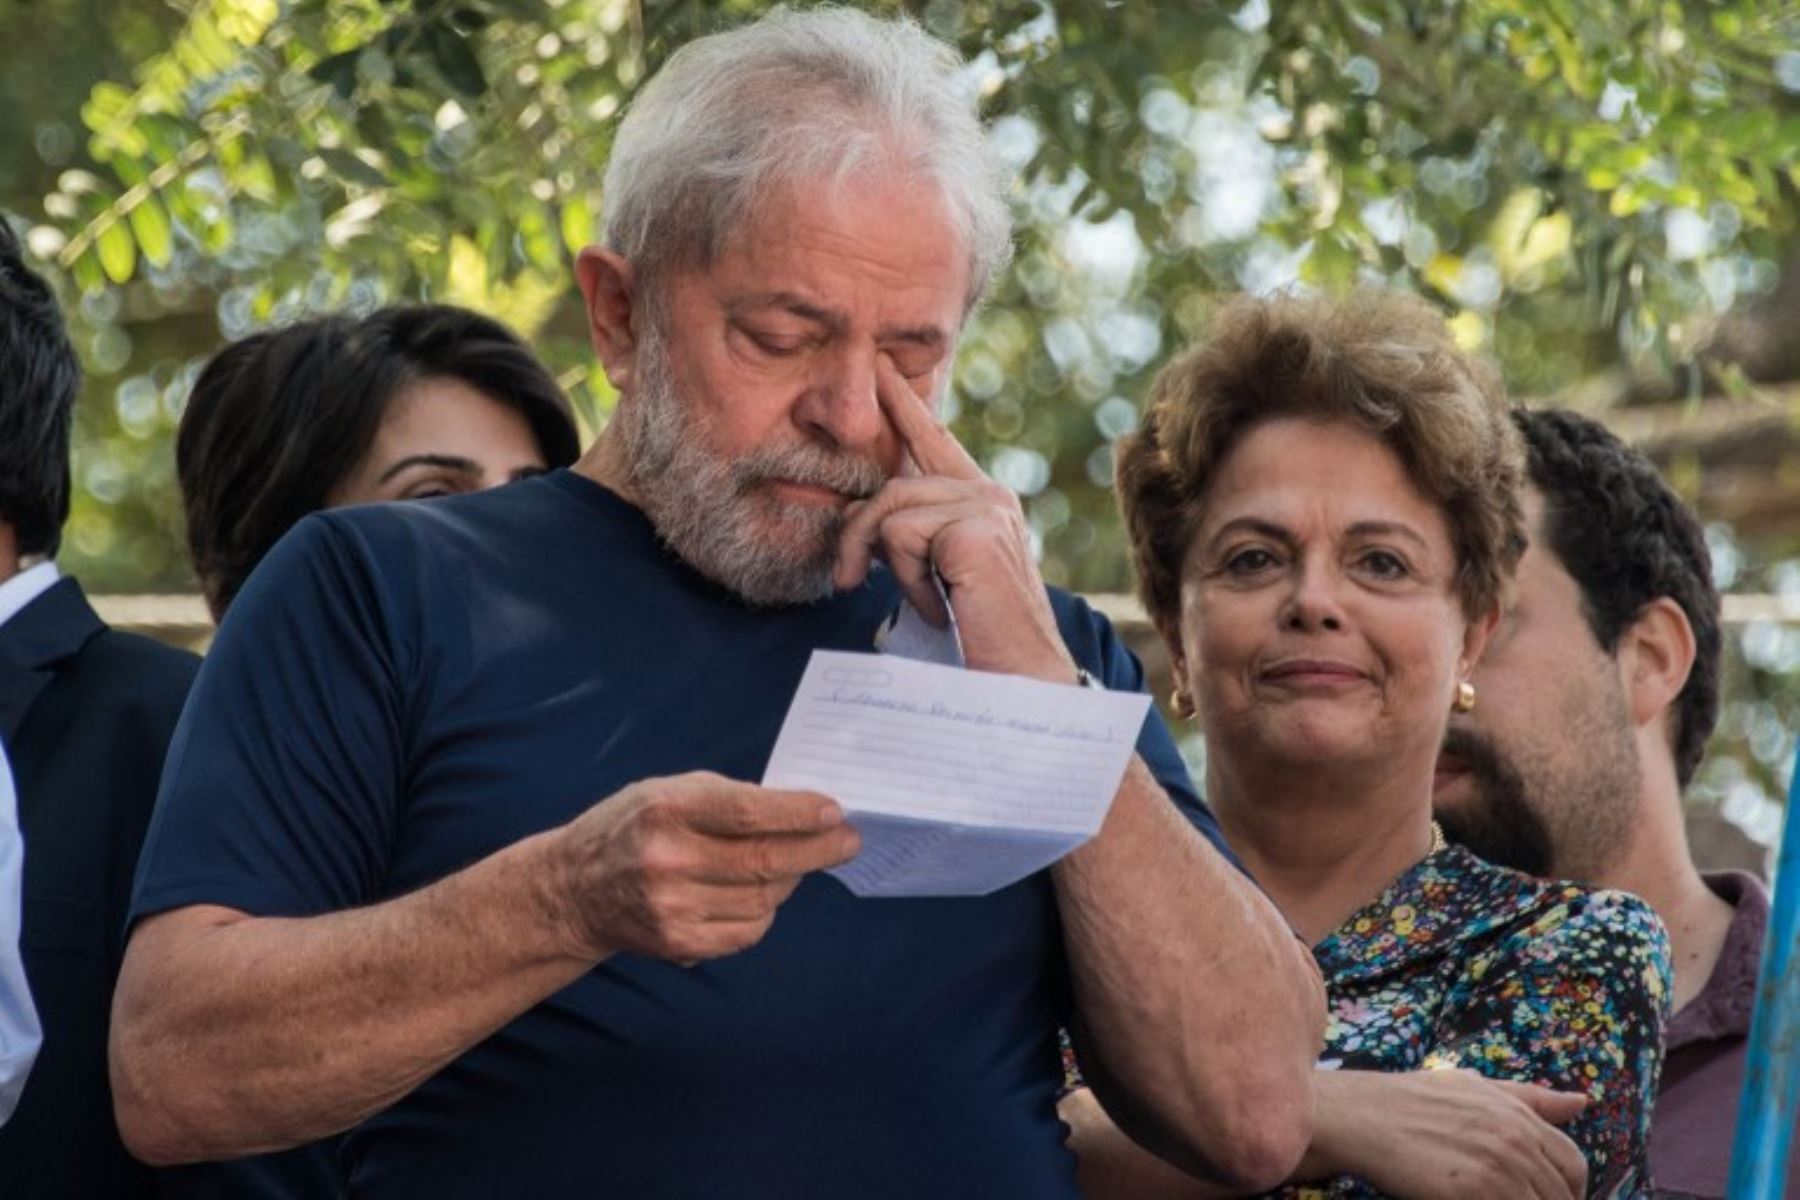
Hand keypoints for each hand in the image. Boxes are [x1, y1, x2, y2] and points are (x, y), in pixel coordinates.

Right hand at [545, 772, 860, 965]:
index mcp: (667, 810)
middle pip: (763, 861)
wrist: (576, 888)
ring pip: (762, 900)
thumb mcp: (672, 790)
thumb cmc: (635, 826)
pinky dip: (766, 912)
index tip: (834, 811)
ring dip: (790, 880)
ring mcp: (672, 908)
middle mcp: (667, 861)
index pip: (748, 813)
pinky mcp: (678, 944)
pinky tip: (761, 893)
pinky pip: (748, 932)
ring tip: (795, 862)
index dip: (798, 813)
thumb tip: (804, 813)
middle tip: (849, 841)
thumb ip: (731, 799)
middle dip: (817, 851)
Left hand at [833, 356, 1076, 681]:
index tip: (881, 366)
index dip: (904, 404)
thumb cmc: (979, 640)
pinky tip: (943, 609)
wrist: (1022, 682)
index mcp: (981, 502)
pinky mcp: (975, 528)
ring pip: (889, 511)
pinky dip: (907, 582)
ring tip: (926, 605)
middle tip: (845, 581)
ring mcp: (986, 506)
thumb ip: (909, 539)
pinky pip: (900, 537)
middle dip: (854, 535)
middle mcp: (988, 494)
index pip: (934, 441)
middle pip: (889, 485)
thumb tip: (859, 520)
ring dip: (887, 569)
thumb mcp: (935, 577)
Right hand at [1308, 1068, 1587, 1199]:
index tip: (1542, 1195)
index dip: (1567, 1189)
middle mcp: (1515, 1141)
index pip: (1573, 1165)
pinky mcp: (1472, 1194)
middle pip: (1559, 1195)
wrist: (1362, 1116)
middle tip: (1507, 1195)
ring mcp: (1496, 1169)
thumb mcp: (1473, 1086)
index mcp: (1519, 1116)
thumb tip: (1582, 1102)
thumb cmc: (1412, 1100)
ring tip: (1487, 1198)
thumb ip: (1529, 1097)